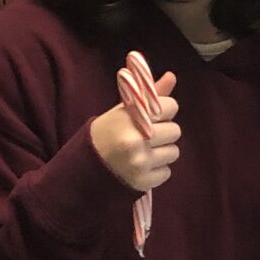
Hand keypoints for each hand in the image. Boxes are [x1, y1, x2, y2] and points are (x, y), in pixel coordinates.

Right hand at [89, 68, 180, 192]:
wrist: (84, 166)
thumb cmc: (107, 133)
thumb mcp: (123, 110)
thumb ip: (149, 95)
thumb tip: (172, 76)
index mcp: (130, 117)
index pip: (170, 106)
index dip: (164, 110)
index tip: (154, 115)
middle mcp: (135, 140)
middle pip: (175, 131)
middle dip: (164, 132)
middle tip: (148, 135)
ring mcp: (139, 163)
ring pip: (174, 152)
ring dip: (162, 151)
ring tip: (144, 151)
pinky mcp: (143, 182)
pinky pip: (167, 172)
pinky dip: (157, 170)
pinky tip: (141, 166)